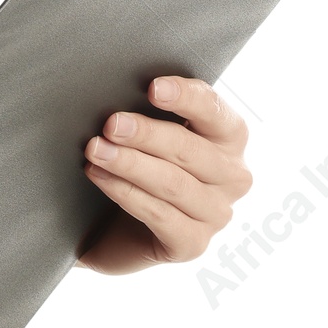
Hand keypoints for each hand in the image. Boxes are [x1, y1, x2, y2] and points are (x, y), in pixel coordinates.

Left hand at [73, 76, 251, 275]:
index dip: (185, 97)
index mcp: (228, 136)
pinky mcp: (193, 244)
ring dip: (130, 164)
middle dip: (145, 134)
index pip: (213, 110)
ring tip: (96, 150)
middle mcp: (232, 175)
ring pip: (173, 184)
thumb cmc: (140, 160)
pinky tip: (100, 178)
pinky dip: (126, 194)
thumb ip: (147, 108)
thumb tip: (117, 84)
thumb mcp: (149, 130)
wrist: (118, 222)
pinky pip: (159, 215)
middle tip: (110, 124)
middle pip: (189, 149)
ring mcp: (216, 214)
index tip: (152, 88)